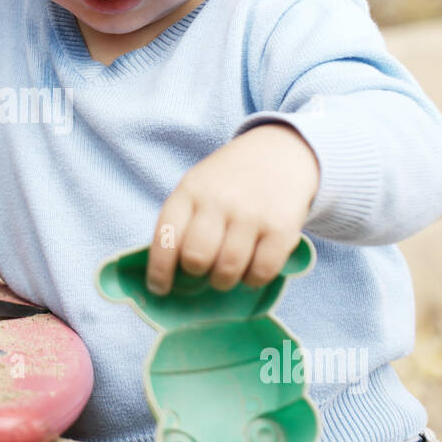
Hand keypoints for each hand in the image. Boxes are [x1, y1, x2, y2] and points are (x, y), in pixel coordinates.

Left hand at [147, 123, 320, 293]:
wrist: (280, 152)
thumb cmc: (229, 181)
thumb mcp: (198, 187)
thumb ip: (183, 223)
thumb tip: (170, 276)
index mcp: (190, 191)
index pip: (166, 239)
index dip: (159, 271)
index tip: (159, 288)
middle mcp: (218, 201)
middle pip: (196, 259)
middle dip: (195, 274)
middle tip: (203, 271)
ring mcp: (251, 214)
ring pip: (227, 271)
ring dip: (223, 281)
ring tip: (227, 273)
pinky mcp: (282, 228)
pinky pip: (261, 272)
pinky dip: (253, 280)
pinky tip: (251, 269)